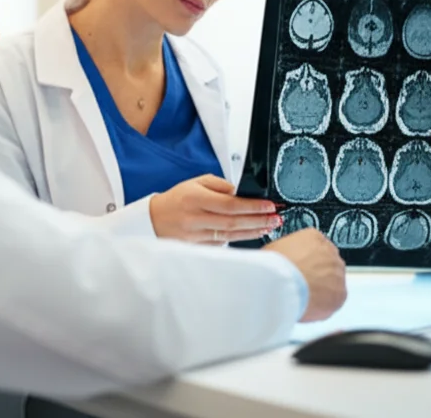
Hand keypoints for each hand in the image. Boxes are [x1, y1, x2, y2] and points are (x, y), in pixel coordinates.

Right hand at [148, 174, 281, 244]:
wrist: (153, 220)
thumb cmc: (177, 199)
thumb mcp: (195, 183)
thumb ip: (220, 186)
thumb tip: (241, 193)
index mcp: (196, 199)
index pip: (230, 204)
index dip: (252, 207)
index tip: (269, 206)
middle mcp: (195, 219)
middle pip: (233, 222)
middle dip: (258, 220)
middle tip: (276, 218)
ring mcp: (195, 237)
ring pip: (230, 236)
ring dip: (253, 232)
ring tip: (269, 227)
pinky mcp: (197, 248)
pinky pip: (222, 244)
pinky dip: (238, 239)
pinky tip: (252, 235)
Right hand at [262, 229, 346, 321]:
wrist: (281, 285)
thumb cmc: (274, 267)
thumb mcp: (273, 250)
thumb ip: (285, 253)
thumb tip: (280, 261)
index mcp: (313, 236)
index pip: (315, 247)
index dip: (306, 261)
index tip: (300, 269)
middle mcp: (330, 252)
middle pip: (326, 264)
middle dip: (316, 275)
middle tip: (300, 285)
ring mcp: (338, 273)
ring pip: (332, 283)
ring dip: (320, 290)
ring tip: (302, 297)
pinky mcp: (341, 294)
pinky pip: (334, 300)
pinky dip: (323, 305)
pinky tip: (308, 306)